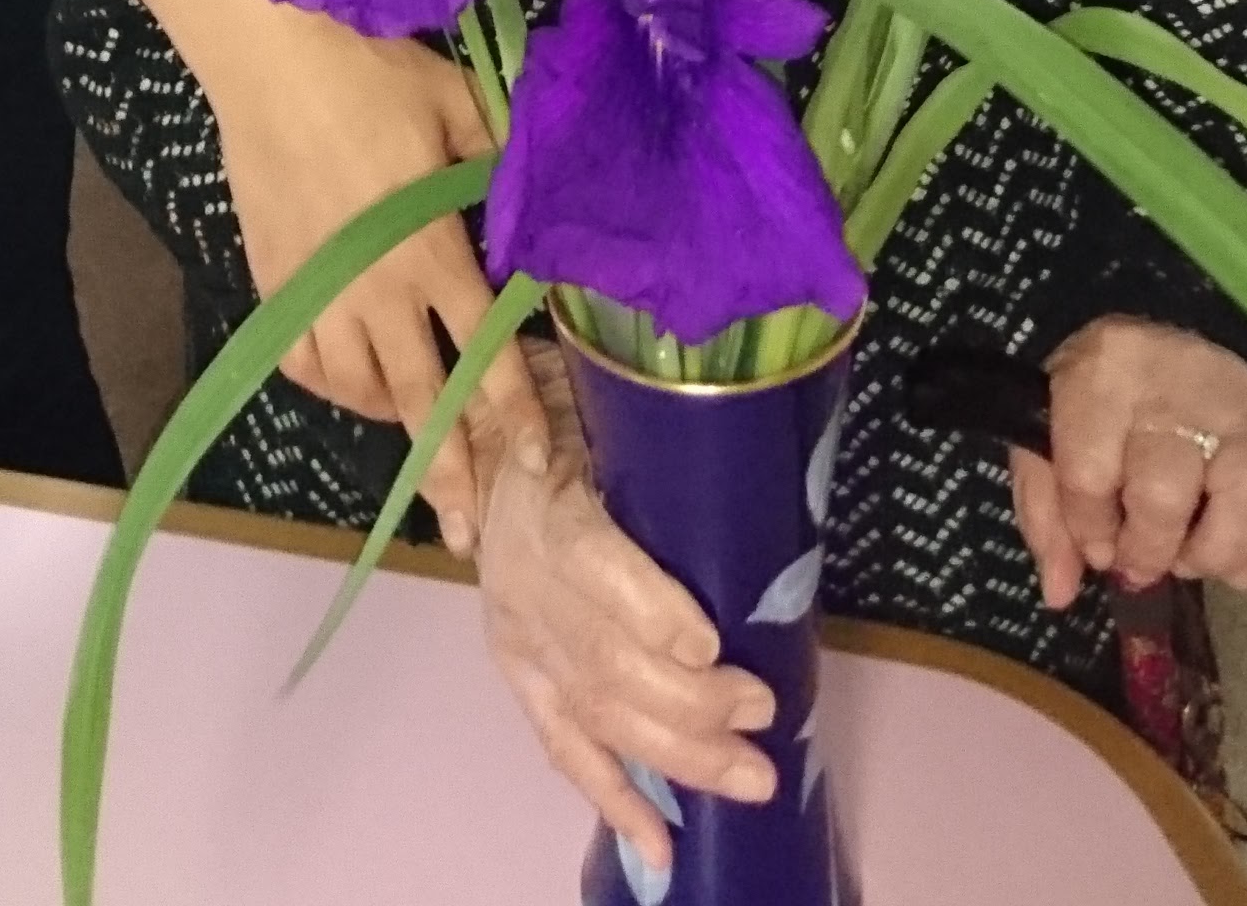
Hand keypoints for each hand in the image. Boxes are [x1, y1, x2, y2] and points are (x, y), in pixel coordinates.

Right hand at [215, 22, 547, 554]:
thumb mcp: (459, 106)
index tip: (536, 465)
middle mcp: (378, 291)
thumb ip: (499, 163)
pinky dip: (328, 384)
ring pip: (358, 389)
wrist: (272, 61)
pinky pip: (302, 362)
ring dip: (393, 422)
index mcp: (431, 253)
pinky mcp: (273, 282)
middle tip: (465, 531)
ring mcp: (319, 293)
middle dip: (449, 471)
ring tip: (416, 441)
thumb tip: (534, 198)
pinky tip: (348, 381)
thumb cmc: (373, 75)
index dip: (513, 416)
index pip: (483, 355)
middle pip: (421, 401)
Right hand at [476, 343, 774, 878]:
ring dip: (676, 755)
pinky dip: (613, 800)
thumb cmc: (572, 408)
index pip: (593, 567)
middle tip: (763, 713)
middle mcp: (523, 581)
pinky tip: (658, 846)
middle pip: (603, 657)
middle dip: (690, 701)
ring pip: (595, 713)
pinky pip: (563, 748)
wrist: (483, 429)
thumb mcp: (605, 401)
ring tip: (749, 777)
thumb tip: (744, 475)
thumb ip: (657, 442)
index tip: (713, 644)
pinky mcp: (518, 675)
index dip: (652, 612)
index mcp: (545, 502)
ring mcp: (518, 638)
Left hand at [1011, 318, 1246, 605]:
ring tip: (1187, 553)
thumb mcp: (1051, 436)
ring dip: (1212, 555)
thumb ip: (1047, 512)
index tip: (1096, 546)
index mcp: (1108, 371)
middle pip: (1165, 493)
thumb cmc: (1102, 401)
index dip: (1089, 528)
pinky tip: (1227, 547)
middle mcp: (1183, 381)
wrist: (1172, 348)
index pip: (1091, 471)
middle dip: (1147, 549)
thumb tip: (1059, 593)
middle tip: (1141, 559)